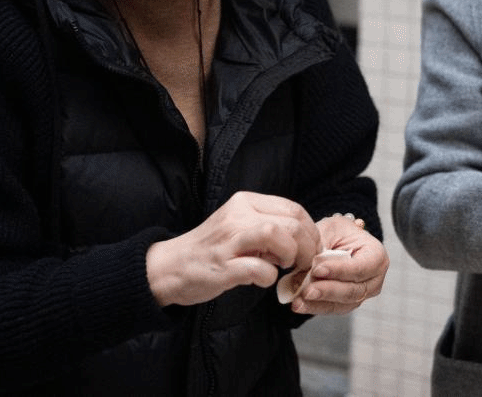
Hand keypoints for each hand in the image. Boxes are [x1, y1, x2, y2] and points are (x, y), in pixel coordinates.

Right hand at [145, 191, 320, 306]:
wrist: (169, 266)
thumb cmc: (211, 248)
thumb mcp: (239, 225)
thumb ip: (268, 225)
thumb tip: (303, 239)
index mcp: (245, 202)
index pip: (293, 209)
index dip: (311, 230)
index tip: (312, 248)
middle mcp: (238, 216)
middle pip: (292, 222)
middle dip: (307, 246)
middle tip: (304, 262)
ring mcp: (229, 241)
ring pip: (277, 236)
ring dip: (291, 255)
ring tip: (287, 267)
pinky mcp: (223, 266)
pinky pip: (259, 269)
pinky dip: (269, 277)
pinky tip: (263, 280)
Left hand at [287, 214, 388, 315]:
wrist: (337, 241)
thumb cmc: (338, 232)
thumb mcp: (332, 229)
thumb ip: (323, 246)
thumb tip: (310, 265)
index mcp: (376, 256)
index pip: (360, 267)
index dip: (340, 270)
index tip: (318, 269)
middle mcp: (373, 279)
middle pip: (352, 291)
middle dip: (327, 291)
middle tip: (307, 290)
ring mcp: (361, 295)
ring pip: (341, 304)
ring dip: (318, 303)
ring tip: (299, 301)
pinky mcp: (346, 304)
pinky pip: (331, 309)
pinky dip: (313, 307)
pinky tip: (299, 304)